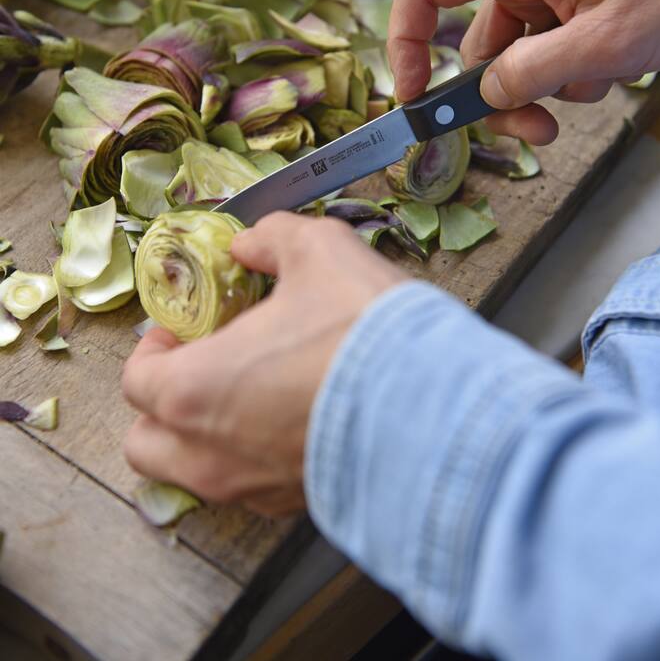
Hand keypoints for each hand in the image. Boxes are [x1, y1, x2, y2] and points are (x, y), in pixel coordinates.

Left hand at [122, 213, 405, 514]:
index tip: (185, 329)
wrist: (434, 407)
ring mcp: (252, 489)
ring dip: (204, 437)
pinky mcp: (295, 507)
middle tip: (205, 367)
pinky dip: (252, 460)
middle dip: (163, 405)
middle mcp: (209, 453)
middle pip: (147, 445)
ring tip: (250, 396)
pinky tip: (295, 421)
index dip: (154, 348)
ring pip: (193, 476)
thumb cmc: (359, 328)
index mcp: (194, 390)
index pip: (137, 380)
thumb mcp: (316, 249)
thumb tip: (251, 246)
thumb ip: (271, 239)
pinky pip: (250, 489)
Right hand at [388, 0, 659, 143]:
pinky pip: (558, 42)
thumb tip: (488, 95)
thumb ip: (533, 72)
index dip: (405, 40)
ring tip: (596, 89)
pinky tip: (617, 68)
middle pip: (480, 38)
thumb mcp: (602, 42)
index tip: (414, 94)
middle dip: (501, 91)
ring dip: (548, 84)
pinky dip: (577, 68)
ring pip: (522, 50)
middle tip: (533, 131)